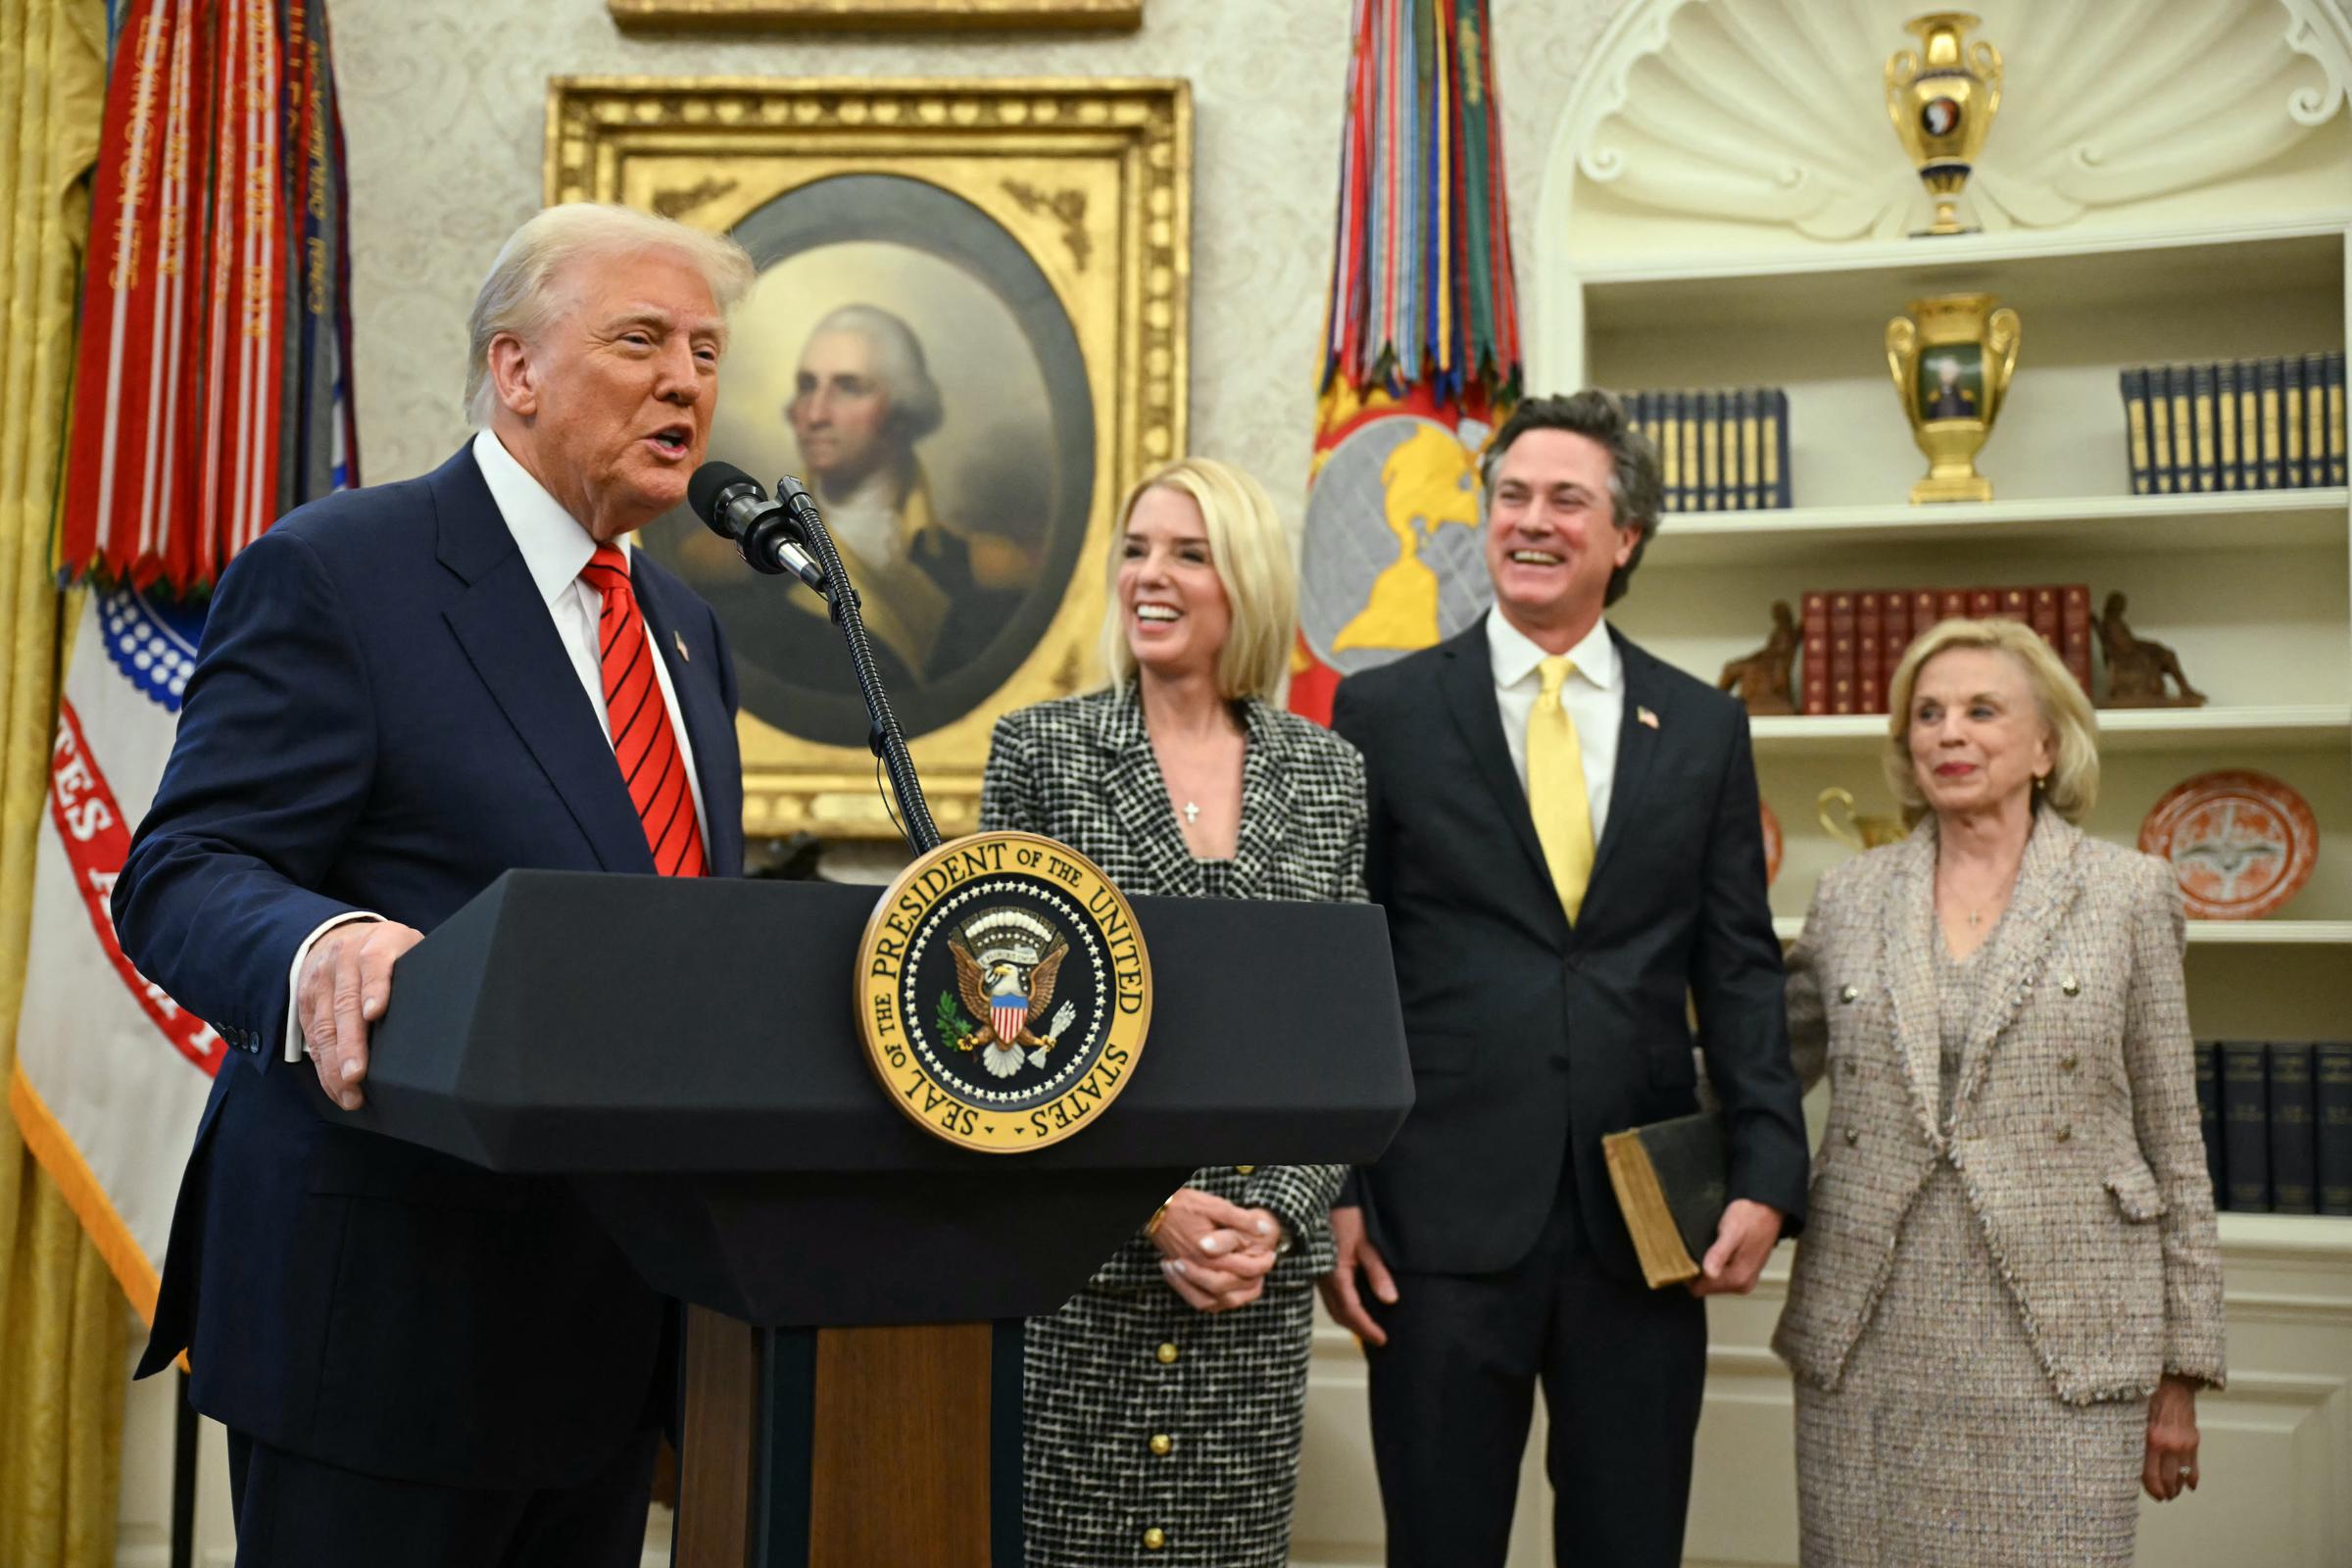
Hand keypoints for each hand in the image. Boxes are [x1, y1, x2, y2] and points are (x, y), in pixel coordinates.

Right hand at [297, 919, 423, 1110]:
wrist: (341, 935)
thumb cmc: (391, 951)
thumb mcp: (410, 947)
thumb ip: (424, 969)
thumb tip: (457, 1006)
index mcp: (378, 942)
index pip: (375, 962)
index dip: (376, 987)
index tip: (376, 1012)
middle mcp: (344, 959)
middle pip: (345, 1002)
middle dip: (351, 1042)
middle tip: (357, 1074)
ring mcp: (321, 980)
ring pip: (324, 1025)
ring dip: (334, 1063)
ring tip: (349, 1092)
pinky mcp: (306, 1001)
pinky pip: (312, 1037)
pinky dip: (323, 1066)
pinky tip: (336, 1087)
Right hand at [1152, 1188, 1278, 1313]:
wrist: (1155, 1210)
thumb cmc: (1185, 1206)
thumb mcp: (1216, 1206)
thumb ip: (1240, 1220)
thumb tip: (1263, 1230)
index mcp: (1209, 1253)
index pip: (1243, 1269)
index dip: (1262, 1265)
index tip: (1271, 1256)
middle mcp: (1198, 1269)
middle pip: (1229, 1289)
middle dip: (1251, 1283)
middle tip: (1262, 1270)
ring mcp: (1188, 1276)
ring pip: (1213, 1302)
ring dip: (1234, 1298)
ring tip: (1249, 1286)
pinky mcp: (1181, 1277)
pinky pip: (1197, 1301)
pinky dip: (1213, 1304)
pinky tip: (1223, 1295)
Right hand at [1317, 1204, 1396, 1345]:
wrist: (1324, 1200)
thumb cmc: (1346, 1217)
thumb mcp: (1367, 1244)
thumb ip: (1378, 1273)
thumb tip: (1390, 1299)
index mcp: (1336, 1275)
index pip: (1352, 1311)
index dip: (1367, 1328)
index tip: (1382, 1339)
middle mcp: (1323, 1279)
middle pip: (1340, 1314)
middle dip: (1358, 1329)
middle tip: (1378, 1338)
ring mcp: (1319, 1275)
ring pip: (1333, 1307)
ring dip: (1350, 1320)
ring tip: (1369, 1326)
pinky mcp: (1320, 1270)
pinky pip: (1330, 1296)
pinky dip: (1343, 1307)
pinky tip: (1356, 1306)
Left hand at [1687, 1198, 1782, 1296]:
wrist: (1767, 1208)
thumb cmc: (1751, 1216)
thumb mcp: (1731, 1231)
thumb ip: (1719, 1254)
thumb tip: (1709, 1273)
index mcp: (1738, 1278)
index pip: (1700, 1289)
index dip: (1688, 1275)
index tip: (1684, 1257)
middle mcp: (1743, 1283)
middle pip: (1705, 1287)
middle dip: (1697, 1271)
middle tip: (1695, 1248)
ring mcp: (1744, 1278)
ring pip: (1712, 1281)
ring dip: (1706, 1266)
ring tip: (1706, 1246)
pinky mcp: (1744, 1271)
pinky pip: (1721, 1274)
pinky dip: (1714, 1264)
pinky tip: (1715, 1249)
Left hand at [2143, 1375, 2200, 1500]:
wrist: (2173, 1384)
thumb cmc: (2147, 1398)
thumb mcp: (2133, 1417)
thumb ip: (2132, 1438)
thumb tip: (2125, 1459)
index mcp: (2150, 1439)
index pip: (2150, 1475)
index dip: (2152, 1490)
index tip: (2154, 1495)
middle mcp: (2168, 1445)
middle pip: (2167, 1480)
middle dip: (2165, 1492)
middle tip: (2163, 1497)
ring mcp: (2183, 1445)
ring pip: (2181, 1476)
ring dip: (2177, 1488)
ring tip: (2172, 1492)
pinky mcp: (2193, 1441)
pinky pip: (2194, 1467)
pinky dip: (2192, 1478)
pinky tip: (2189, 1485)